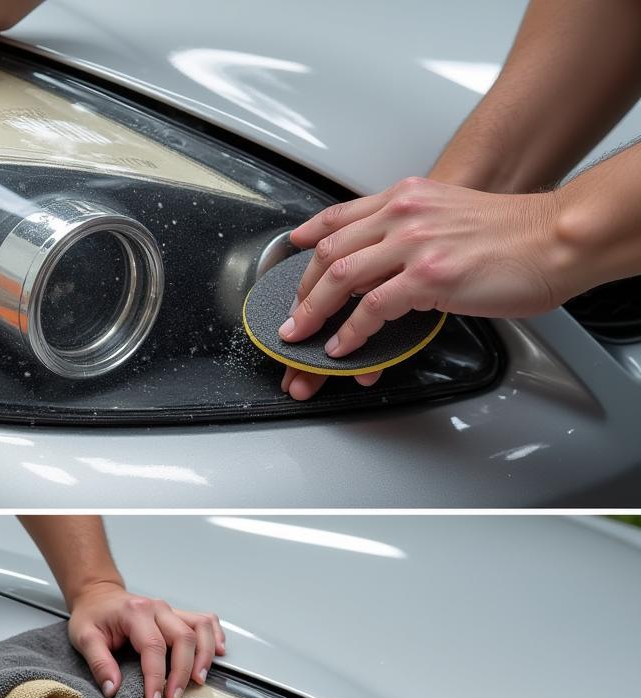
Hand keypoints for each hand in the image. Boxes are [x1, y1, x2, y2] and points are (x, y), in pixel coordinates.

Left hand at [66, 582, 225, 697]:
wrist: (98, 595)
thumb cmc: (92, 615)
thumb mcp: (84, 638)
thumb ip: (99, 664)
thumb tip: (113, 690)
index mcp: (135, 612)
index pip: (154, 647)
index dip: (156, 677)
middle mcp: (157, 608)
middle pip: (183, 638)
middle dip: (182, 672)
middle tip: (174, 697)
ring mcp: (170, 610)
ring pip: (200, 628)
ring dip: (204, 655)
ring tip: (198, 680)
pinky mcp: (177, 615)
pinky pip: (205, 621)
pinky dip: (215, 637)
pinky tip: (218, 653)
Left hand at [276, 176, 572, 400]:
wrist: (557, 237)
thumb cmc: (514, 233)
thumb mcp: (452, 212)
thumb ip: (415, 228)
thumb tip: (387, 256)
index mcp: (408, 198)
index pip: (341, 215)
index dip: (310, 236)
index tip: (293, 250)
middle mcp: (405, 216)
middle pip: (330, 251)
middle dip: (303, 289)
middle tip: (293, 314)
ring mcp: (415, 245)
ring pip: (340, 278)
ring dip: (314, 312)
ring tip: (302, 334)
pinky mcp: (427, 278)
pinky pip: (371, 309)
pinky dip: (350, 332)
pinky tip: (343, 345)